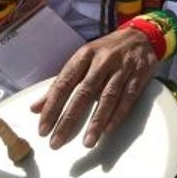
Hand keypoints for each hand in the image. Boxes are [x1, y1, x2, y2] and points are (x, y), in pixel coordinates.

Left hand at [31, 28, 159, 148]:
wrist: (141, 35)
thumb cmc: (107, 51)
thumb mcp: (82, 60)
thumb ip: (60, 84)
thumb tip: (36, 108)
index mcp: (84, 55)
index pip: (64, 83)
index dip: (52, 107)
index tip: (43, 128)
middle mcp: (103, 60)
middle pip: (84, 92)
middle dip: (69, 119)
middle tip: (57, 141)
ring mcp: (122, 67)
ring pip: (108, 97)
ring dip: (97, 121)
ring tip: (87, 142)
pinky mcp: (139, 74)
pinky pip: (128, 97)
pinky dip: (118, 115)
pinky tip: (109, 130)